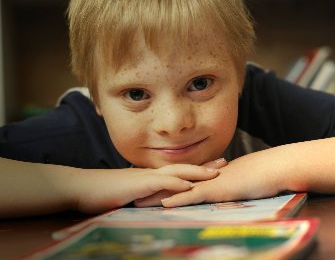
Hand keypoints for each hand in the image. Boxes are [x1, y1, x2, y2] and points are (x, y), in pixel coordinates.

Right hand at [73, 160, 226, 213]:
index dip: (197, 169)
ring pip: (176, 172)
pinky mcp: (138, 185)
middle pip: (183, 167)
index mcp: (152, 175)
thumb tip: (157, 198)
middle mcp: (152, 173)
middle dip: (205, 166)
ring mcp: (145, 177)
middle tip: (225, 163)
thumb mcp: (130, 192)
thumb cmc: (104, 192)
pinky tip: (188, 186)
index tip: (214, 167)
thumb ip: (145, 193)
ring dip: (196, 172)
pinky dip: (176, 184)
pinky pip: (160, 183)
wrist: (83, 188)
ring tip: (214, 173)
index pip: (179, 170)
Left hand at [136, 149, 288, 207]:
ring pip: (179, 189)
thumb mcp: (239, 183)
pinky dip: (179, 199)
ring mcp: (211, 182)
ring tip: (137, 202)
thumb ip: (228, 187)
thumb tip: (221, 192)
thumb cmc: (260, 176)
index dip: (163, 186)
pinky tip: (164, 204)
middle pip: (174, 183)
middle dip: (153, 190)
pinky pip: (196, 195)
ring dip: (158, 196)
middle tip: (132, 195)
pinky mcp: (218, 189)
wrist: (273, 167)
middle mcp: (206, 178)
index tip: (146, 190)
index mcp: (208, 176)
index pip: (181, 181)